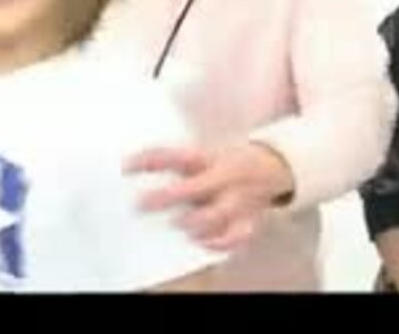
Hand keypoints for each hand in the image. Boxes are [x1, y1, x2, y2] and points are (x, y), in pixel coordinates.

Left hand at [124, 141, 294, 250]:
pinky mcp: (249, 218)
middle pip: (197, 186)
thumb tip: (134, 173)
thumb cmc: (225, 163)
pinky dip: (220, 242)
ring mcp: (239, 199)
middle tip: (141, 204)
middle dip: (169, 196)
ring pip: (220, 212)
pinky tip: (201, 243)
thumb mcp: (203, 155)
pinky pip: (238, 234)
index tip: (125, 166)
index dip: (151, 159)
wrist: (273, 165)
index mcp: (210, 157)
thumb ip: (176, 165)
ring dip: (197, 221)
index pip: (178, 155)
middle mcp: (225, 177)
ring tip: (178, 224)